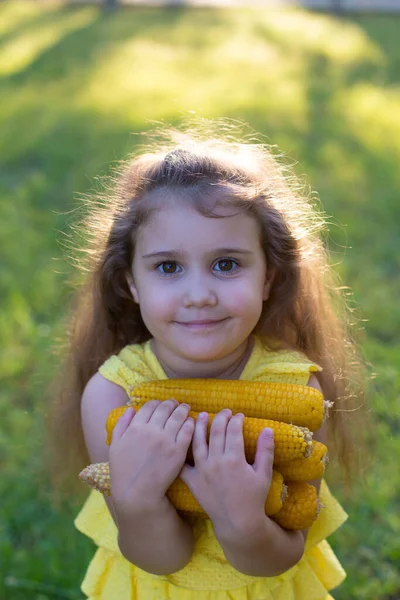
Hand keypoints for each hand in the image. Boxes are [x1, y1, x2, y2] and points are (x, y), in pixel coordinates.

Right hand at [109, 400, 193, 516]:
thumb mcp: (115, 445)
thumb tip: (130, 409)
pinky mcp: (178, 450)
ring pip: (178, 416)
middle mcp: (152, 430)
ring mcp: (166, 439)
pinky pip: (188, 430)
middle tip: (176, 404)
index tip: (161, 404)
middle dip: (172, 403)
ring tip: (185, 409)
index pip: (150, 406)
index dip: (157, 403)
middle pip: (166, 408)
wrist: (137, 493)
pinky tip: (191, 422)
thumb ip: (121, 424)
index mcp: (136, 427)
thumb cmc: (123, 471)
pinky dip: (190, 423)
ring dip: (183, 409)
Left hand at [179, 409, 274, 538]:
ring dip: (199, 426)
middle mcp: (216, 461)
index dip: (236, 420)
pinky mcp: (192, 480)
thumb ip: (266, 451)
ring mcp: (202, 470)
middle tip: (225, 412)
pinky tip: (182, 440)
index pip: (233, 430)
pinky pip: (184, 463)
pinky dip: (182, 451)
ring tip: (201, 415)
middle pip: (216, 431)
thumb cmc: (254, 498)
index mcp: (234, 458)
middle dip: (221, 418)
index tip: (239, 415)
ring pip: (198, 441)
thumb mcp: (264, 474)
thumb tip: (268, 429)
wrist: (237, 523)